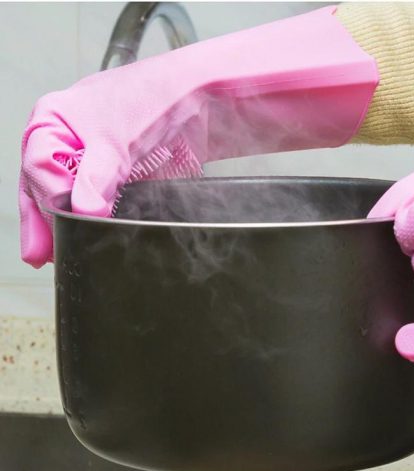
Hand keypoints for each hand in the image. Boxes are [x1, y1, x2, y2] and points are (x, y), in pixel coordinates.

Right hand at [19, 6, 377, 267]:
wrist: (201, 99)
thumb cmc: (156, 100)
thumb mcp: (117, 142)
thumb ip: (96, 180)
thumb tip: (82, 214)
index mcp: (54, 119)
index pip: (38, 168)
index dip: (47, 199)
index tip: (63, 221)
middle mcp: (69, 137)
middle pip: (45, 184)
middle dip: (43, 219)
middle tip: (42, 255)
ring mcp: (94, 155)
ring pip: (68, 194)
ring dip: (64, 222)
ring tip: (58, 252)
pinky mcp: (118, 170)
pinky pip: (97, 197)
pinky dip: (92, 215)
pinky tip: (87, 233)